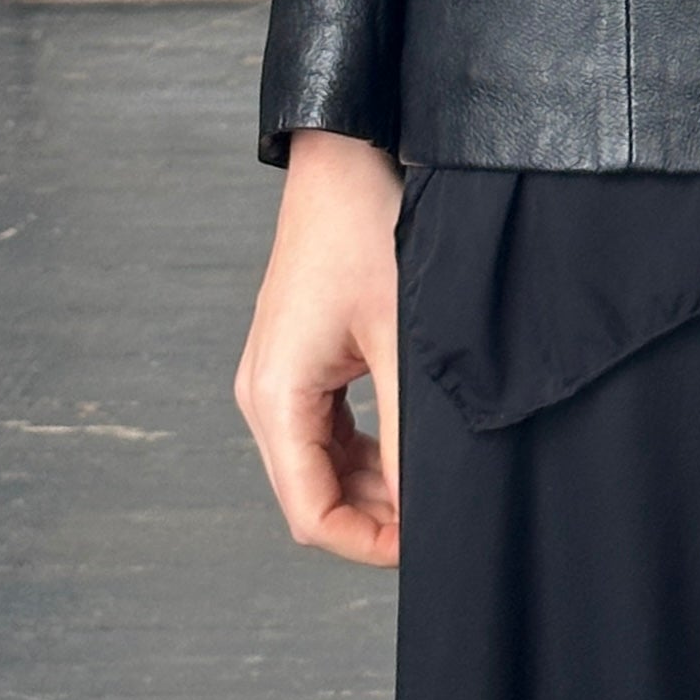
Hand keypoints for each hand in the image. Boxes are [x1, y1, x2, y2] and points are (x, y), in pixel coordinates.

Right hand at [235, 129, 403, 567]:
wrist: (343, 158)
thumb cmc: (368, 231)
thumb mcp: (398, 336)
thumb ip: (406, 429)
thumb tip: (421, 504)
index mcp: (276, 396)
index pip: (310, 512)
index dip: (367, 542)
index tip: (423, 541)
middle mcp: (262, 393)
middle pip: (310, 494)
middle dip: (372, 515)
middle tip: (437, 514)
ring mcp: (274, 376)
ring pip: (317, 465)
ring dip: (369, 483)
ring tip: (428, 480)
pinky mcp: (294, 360)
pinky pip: (321, 430)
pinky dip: (361, 449)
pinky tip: (406, 443)